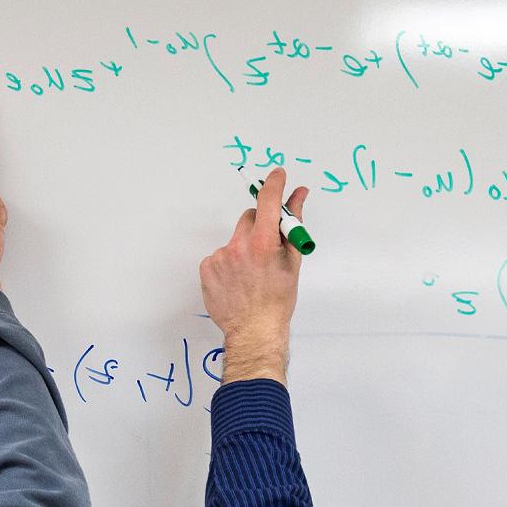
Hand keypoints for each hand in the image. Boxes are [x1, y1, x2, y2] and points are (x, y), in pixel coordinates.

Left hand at [199, 167, 308, 384]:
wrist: (254, 330)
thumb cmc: (278, 300)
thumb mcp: (293, 260)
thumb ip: (294, 223)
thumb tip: (299, 196)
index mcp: (263, 243)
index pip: (267, 200)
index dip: (273, 184)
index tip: (277, 175)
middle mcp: (239, 246)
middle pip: (249, 218)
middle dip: (259, 226)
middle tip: (267, 249)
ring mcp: (220, 257)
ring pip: (235, 239)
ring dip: (244, 248)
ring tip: (251, 273)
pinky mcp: (207, 268)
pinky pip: (221, 255)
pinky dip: (229, 262)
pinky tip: (237, 280)